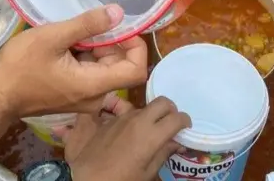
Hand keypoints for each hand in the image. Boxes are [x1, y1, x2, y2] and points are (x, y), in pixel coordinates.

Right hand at [0, 4, 147, 118]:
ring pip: (105, 70)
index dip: (136, 46)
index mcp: (93, 85)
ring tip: (73, 34)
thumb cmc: (20, 67)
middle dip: (111, 43)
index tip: (121, 27)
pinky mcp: (74, 97)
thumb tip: (118, 12)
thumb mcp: (52, 38)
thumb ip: (87, 25)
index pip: (136, 70)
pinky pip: (91, 76)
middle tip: (89, 25)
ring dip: (96, 49)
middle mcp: (95, 97)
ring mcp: (85, 100)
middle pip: (121, 68)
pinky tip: (66, 46)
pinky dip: (86, 58)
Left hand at [56, 97, 190, 180]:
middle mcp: (138, 119)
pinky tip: (131, 134)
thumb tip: (177, 143)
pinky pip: (127, 113)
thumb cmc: (121, 179)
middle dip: (171, 110)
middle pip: (163, 102)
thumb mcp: (147, 172)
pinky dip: (135, 119)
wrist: (88, 178)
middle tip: (170, 124)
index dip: (185, 121)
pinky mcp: (109, 120)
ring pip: (144, 107)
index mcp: (151, 134)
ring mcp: (122, 117)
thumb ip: (164, 153)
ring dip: (152, 115)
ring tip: (150, 131)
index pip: (177, 117)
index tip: (185, 128)